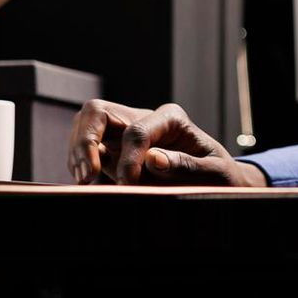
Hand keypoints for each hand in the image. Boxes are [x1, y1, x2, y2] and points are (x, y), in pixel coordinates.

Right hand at [68, 99, 266, 186]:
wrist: (218, 182)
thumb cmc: (220, 176)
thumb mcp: (215, 173)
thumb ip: (186, 165)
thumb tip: (152, 160)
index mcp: (170, 118)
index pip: (137, 130)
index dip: (129, 159)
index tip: (129, 185)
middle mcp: (144, 119)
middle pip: (98, 112)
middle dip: (85, 141)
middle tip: (87, 176)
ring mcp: (125, 133)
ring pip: (86, 125)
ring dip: (77, 150)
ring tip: (82, 180)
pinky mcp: (115, 151)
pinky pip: (87, 147)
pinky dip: (79, 161)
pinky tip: (84, 180)